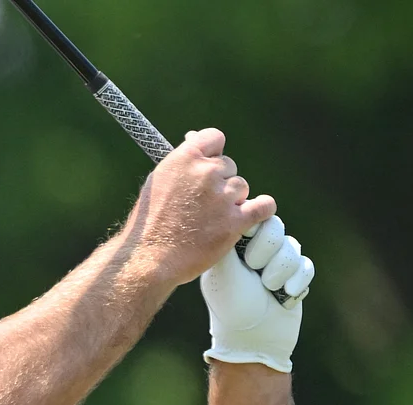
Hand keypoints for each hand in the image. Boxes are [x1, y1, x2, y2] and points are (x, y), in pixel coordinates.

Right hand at [124, 128, 276, 286]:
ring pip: (241, 187)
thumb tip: (195, 142)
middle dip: (219, 182)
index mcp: (184, 159)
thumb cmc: (149, 223)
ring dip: (231, 200)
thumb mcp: (157, 182)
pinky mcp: (235, 221)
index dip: (213, 152)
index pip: (214, 138)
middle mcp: (206, 173)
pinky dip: (261, 209)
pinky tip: (254, 212)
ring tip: (211, 218)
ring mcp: (222, 197)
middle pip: (229, 166)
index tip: (208, 164)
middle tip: (203, 202)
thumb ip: (180, 163)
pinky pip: (263, 206)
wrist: (150, 258)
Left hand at [200, 216, 314, 372]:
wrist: (253, 339)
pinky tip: (282, 297)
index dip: (256, 232)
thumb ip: (229, 238)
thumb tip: (231, 210)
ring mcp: (276, 263)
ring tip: (267, 290)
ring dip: (279, 272)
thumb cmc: (232, 304)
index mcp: (233, 245)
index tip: (246, 253)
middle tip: (254, 272)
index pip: (254, 217)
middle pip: (277, 227)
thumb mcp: (223, 269)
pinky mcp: (295, 277)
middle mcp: (254, 250)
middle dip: (268, 253)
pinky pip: (306, 265)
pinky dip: (295, 283)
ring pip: (293, 247)